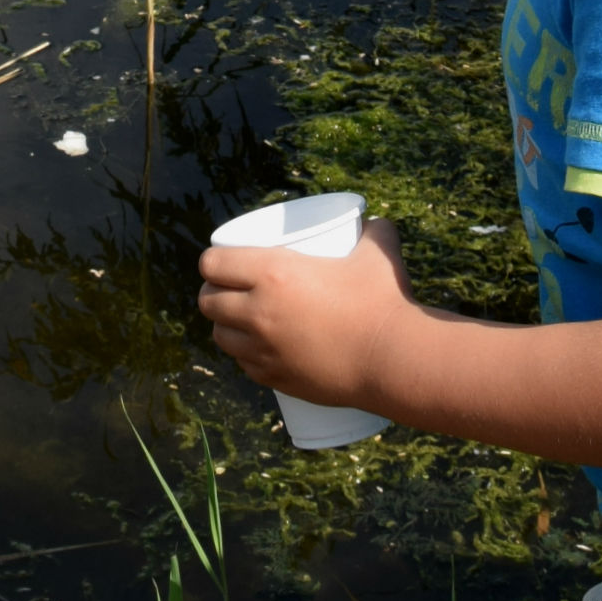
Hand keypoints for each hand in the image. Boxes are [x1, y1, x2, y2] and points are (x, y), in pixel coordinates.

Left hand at [193, 218, 416, 408]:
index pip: (213, 264)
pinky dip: (247, 355)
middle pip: (208, 301)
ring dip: (226, 325)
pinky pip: (244, 365)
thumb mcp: (377, 253)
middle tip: (232, 289)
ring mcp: (264, 350)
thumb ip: (374, 231)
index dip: (213, 261)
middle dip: (214, 293)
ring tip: (241, 319)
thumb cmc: (383, 302)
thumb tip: (375, 221)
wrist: (393, 359)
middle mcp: (258, 312)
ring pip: (220, 336)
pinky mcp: (275, 379)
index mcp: (272, 273)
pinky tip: (260, 348)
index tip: (223, 262)